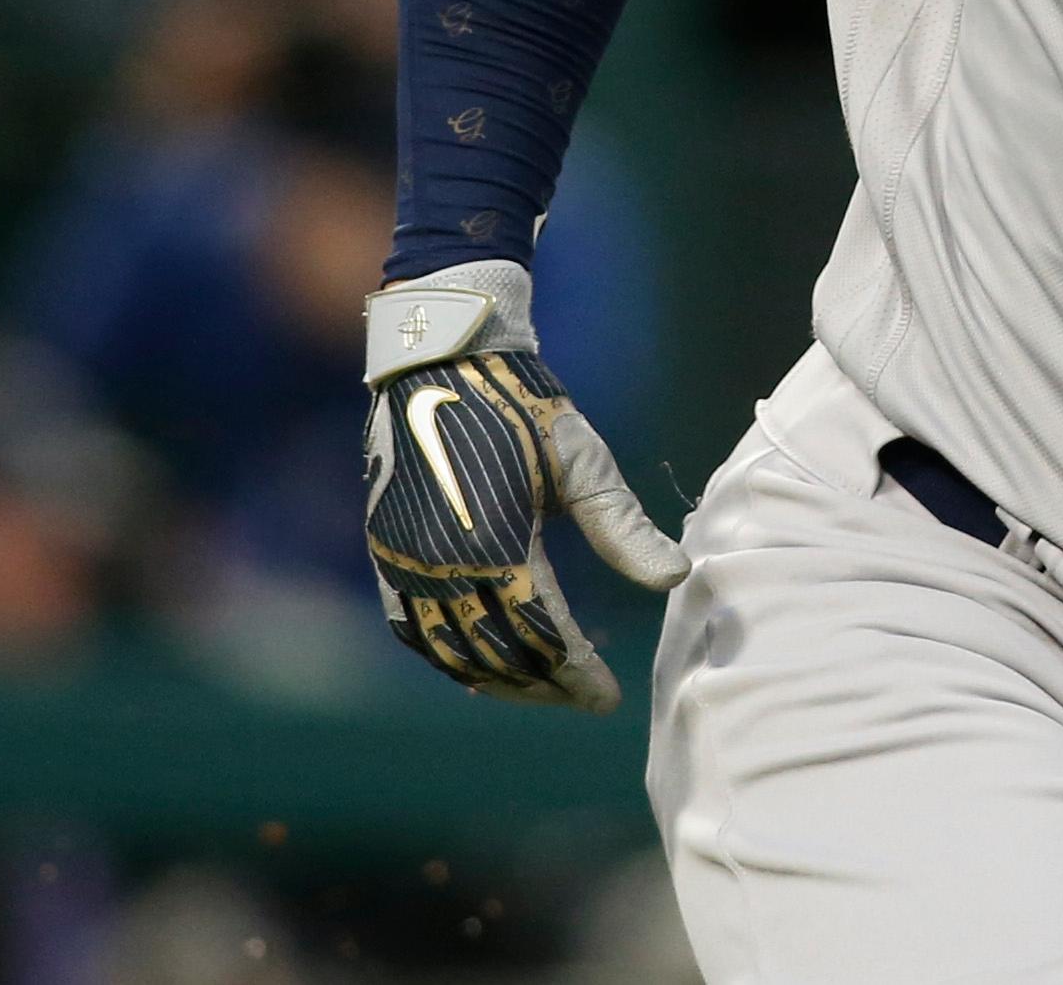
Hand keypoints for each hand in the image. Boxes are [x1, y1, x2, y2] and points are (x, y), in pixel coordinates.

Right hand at [361, 260, 688, 710]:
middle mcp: (441, 567)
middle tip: (584, 698)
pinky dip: (447, 658)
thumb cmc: (523, 408)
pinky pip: (410, 630)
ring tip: (542, 690)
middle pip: (496, 656)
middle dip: (544, 686)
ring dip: (497, 680)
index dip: (577, 674)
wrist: (440, 364)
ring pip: (450, 653)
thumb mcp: (582, 461)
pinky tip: (479, 668)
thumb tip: (676, 579)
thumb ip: (623, 527)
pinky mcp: (385, 553)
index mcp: (496, 546)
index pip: (542, 637)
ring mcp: (404, 564)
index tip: (609, 697)